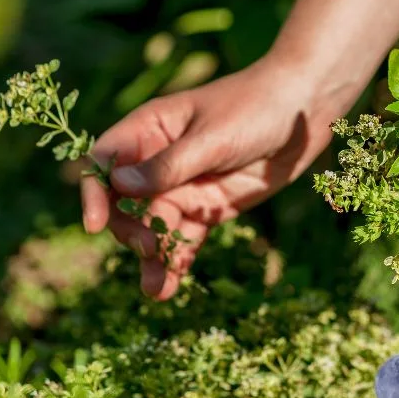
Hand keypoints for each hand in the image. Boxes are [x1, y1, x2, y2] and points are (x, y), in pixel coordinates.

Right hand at [80, 58, 333, 299]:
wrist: (304, 112)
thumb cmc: (254, 108)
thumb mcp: (212, 137)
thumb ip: (169, 165)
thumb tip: (118, 186)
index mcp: (150, 129)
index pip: (105, 162)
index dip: (94, 192)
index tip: (95, 225)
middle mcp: (160, 161)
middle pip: (125, 203)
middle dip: (131, 230)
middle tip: (151, 248)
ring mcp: (185, 186)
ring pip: (155, 227)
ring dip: (152, 257)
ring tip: (156, 289)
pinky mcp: (210, 208)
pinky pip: (185, 238)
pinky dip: (178, 259)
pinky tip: (172, 285)